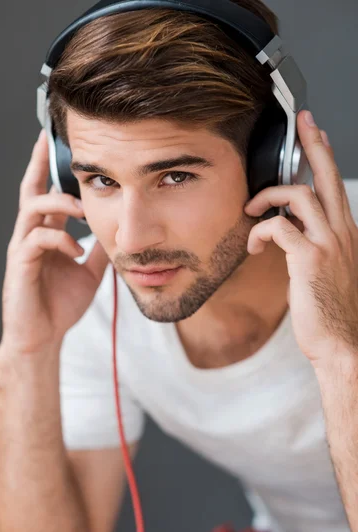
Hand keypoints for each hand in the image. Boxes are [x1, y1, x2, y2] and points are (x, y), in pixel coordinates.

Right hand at [0, 129, 109, 353]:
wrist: (44, 336)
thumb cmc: (61, 303)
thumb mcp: (89, 271)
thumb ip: (99, 249)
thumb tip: (118, 232)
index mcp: (49, 234)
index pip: (48, 193)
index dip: (52, 168)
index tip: (59, 142)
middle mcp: (33, 235)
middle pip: (32, 190)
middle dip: (41, 163)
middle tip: (52, 141)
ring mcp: (24, 248)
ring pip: (33, 209)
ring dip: (59, 203)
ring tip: (83, 208)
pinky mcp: (20, 265)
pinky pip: (36, 240)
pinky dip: (60, 239)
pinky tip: (77, 249)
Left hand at [244, 110, 357, 366]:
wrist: (343, 345)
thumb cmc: (332, 314)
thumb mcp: (329, 274)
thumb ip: (315, 249)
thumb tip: (292, 236)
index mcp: (346, 235)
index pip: (336, 187)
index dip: (325, 158)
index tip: (316, 135)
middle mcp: (342, 233)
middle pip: (327, 176)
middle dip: (313, 144)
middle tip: (302, 121)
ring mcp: (328, 244)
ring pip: (300, 195)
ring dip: (269, 196)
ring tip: (251, 209)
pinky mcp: (310, 259)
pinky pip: (279, 226)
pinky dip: (261, 230)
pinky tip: (253, 246)